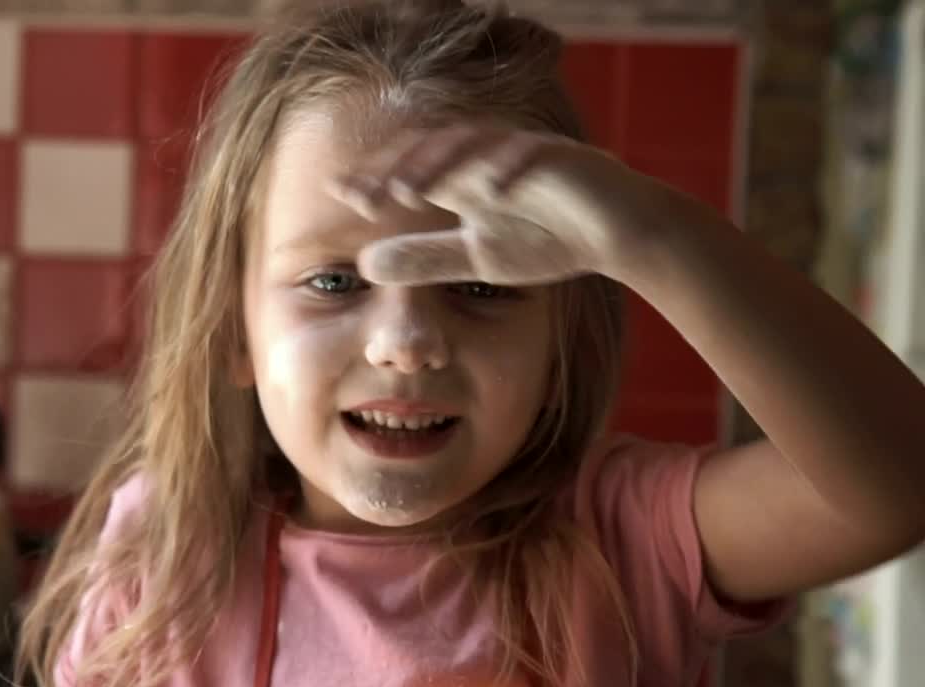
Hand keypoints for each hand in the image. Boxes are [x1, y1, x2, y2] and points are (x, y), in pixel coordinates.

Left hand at [329, 123, 711, 286]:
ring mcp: (524, 154)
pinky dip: (509, 167)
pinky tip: (489, 190)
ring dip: (438, 162)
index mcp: (464, 178)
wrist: (625, 235)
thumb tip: (365, 266)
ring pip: (474, 145)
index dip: (375, 179)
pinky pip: (533, 156)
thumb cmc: (551, 237)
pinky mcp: (564, 159)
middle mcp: (487, 159)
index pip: (410, 170)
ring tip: (408, 188)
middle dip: (395, 167)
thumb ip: (426, 258)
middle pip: (431, 150)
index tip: (337, 196)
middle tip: (362, 193)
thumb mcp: (477, 257)